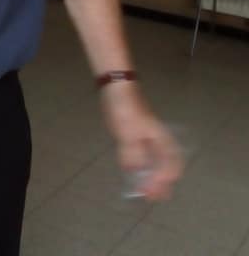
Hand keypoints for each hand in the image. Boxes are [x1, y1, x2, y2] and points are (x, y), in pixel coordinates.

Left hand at [101, 83, 182, 200]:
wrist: (116, 87)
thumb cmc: (125, 108)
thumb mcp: (127, 132)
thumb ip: (132, 153)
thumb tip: (135, 172)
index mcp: (160, 139)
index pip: (169, 165)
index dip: (162, 180)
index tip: (152, 192)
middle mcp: (157, 140)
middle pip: (164, 165)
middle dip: (160, 183)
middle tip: (153, 198)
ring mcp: (147, 137)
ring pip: (154, 161)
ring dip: (151, 177)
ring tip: (147, 191)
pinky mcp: (135, 134)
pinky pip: (143, 155)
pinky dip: (141, 167)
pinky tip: (134, 174)